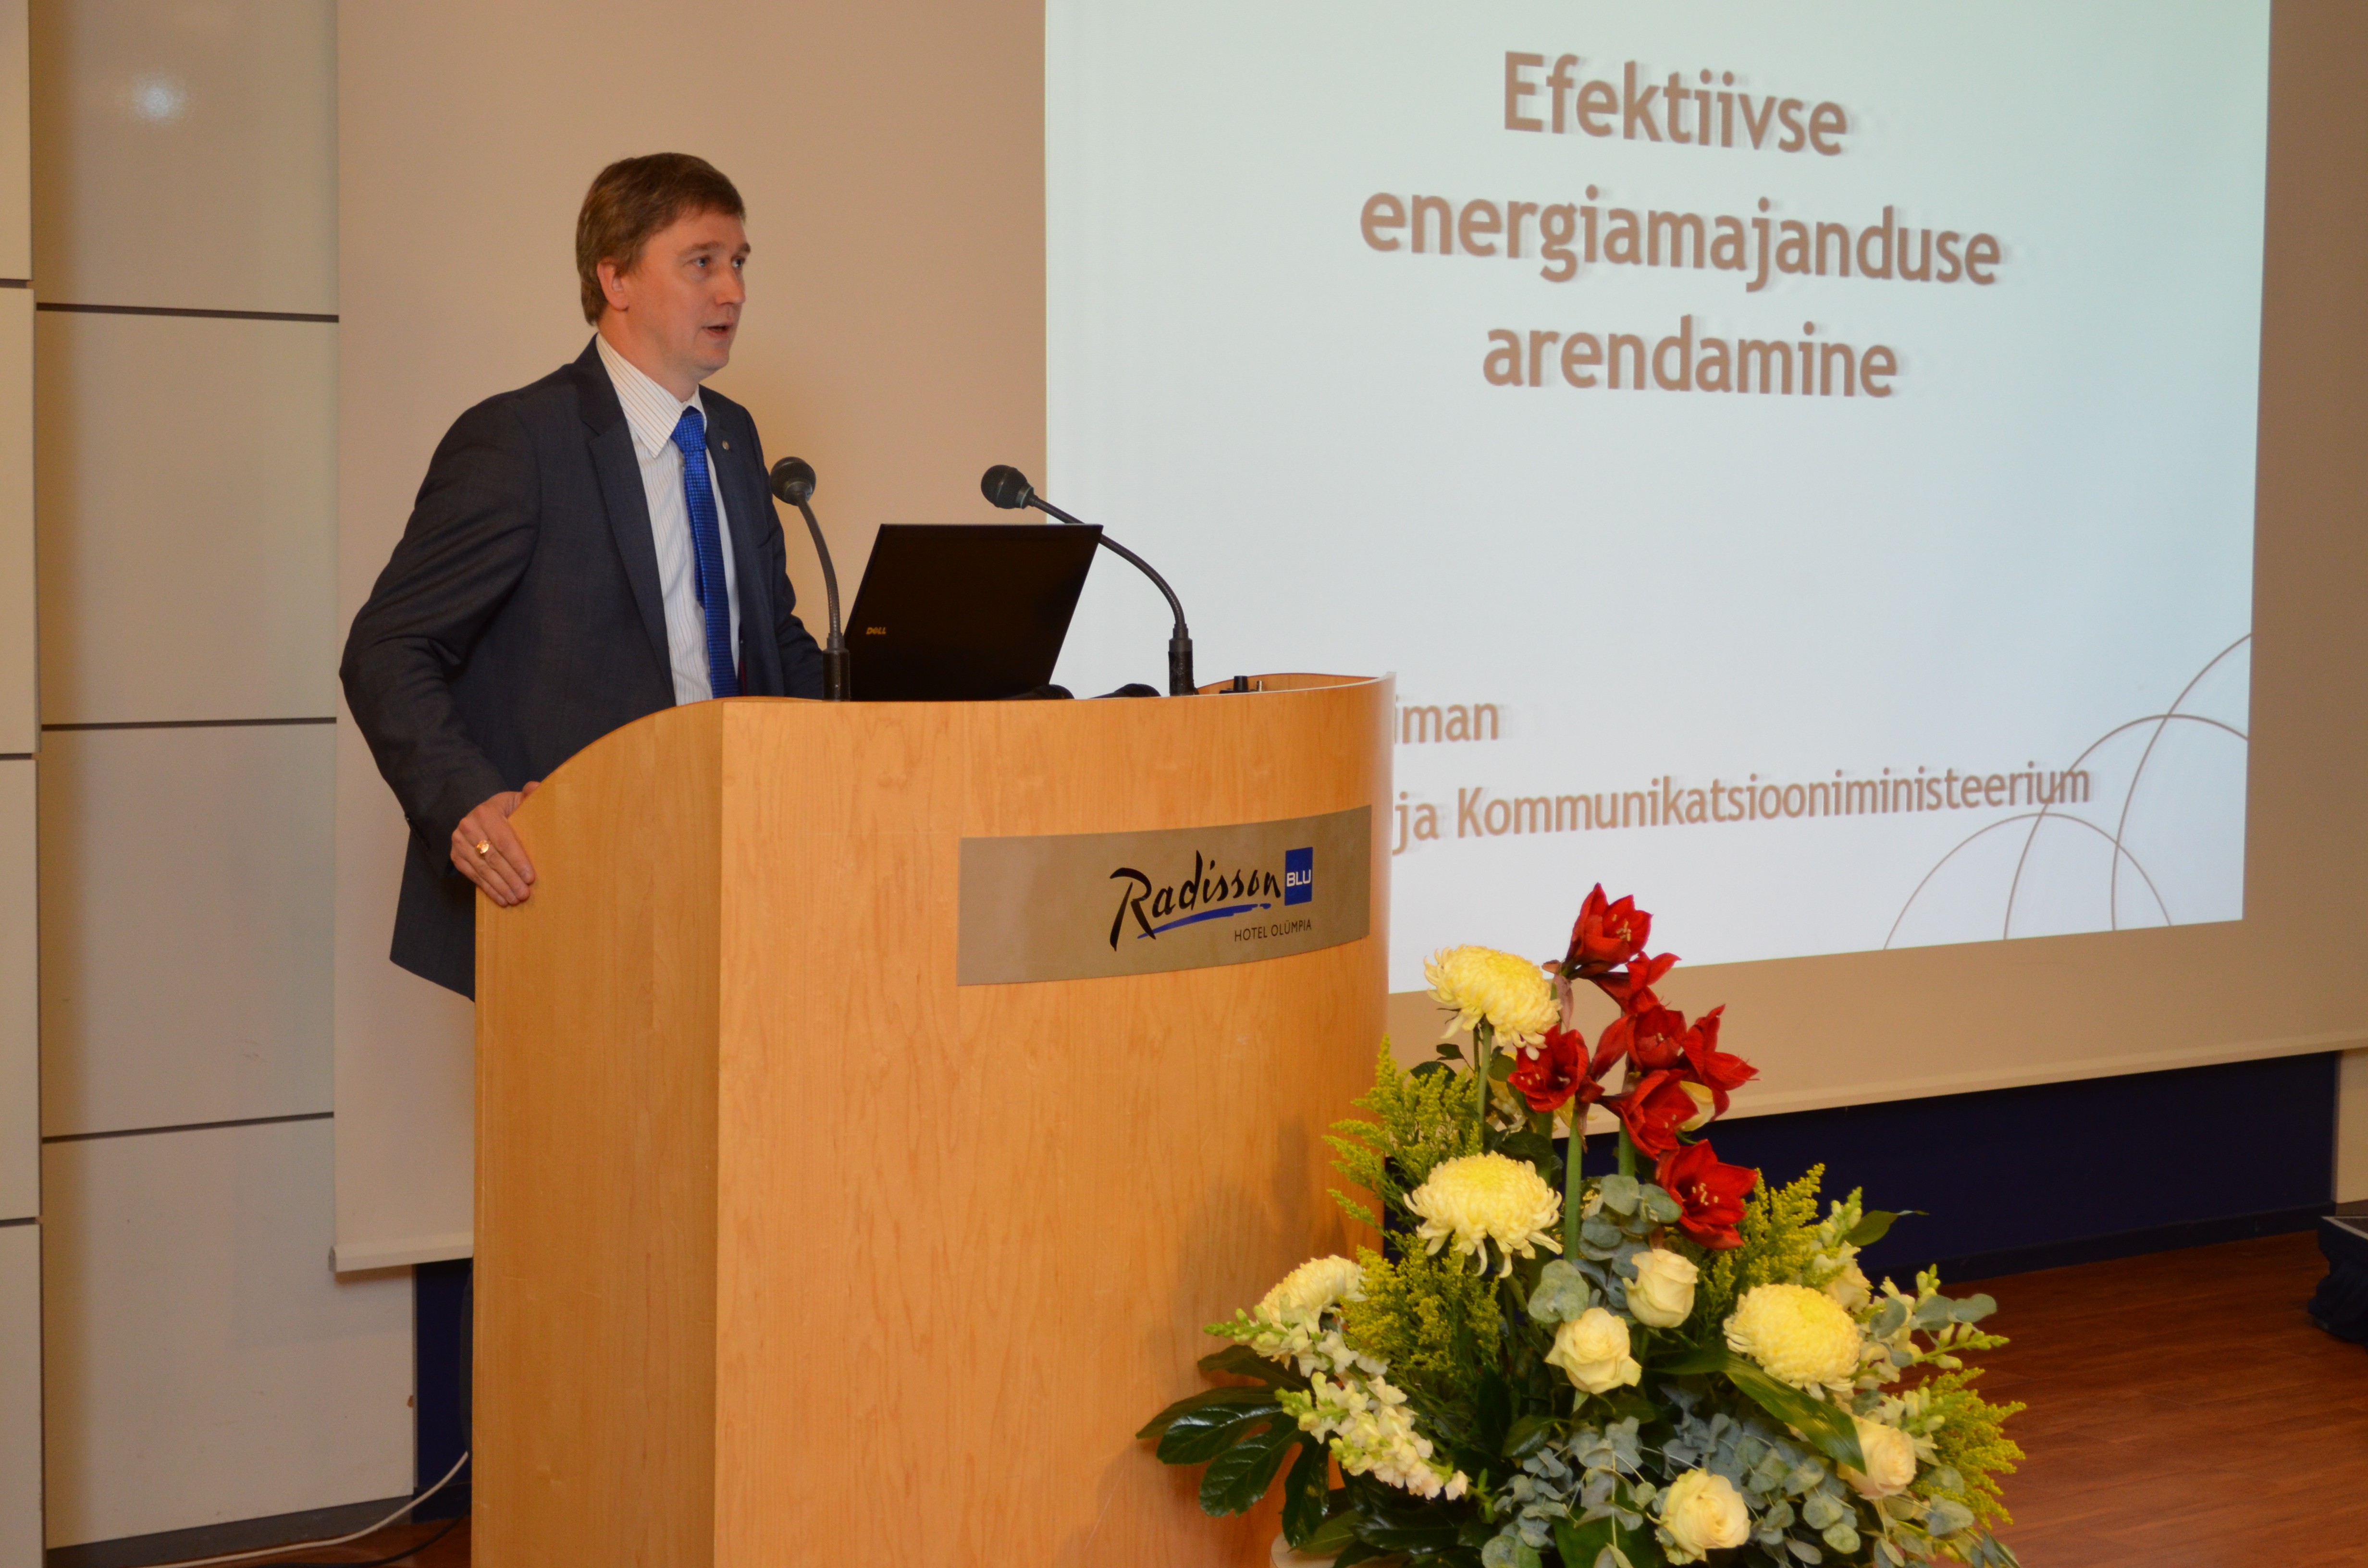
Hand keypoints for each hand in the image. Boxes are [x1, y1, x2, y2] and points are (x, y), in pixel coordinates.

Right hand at [451, 781, 541, 906]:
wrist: (482, 815)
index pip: (503, 840)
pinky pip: (473, 876)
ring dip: (500, 887)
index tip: (530, 877)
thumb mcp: (517, 801)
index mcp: (485, 812)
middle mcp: (468, 827)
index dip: (517, 860)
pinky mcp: (456, 856)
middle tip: (525, 894)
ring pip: (482, 869)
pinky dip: (488, 889)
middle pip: (493, 858)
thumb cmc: (506, 810)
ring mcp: (459, 843)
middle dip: (510, 878)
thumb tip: (537, 788)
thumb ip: (528, 796)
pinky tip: (501, 899)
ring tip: (516, 900)